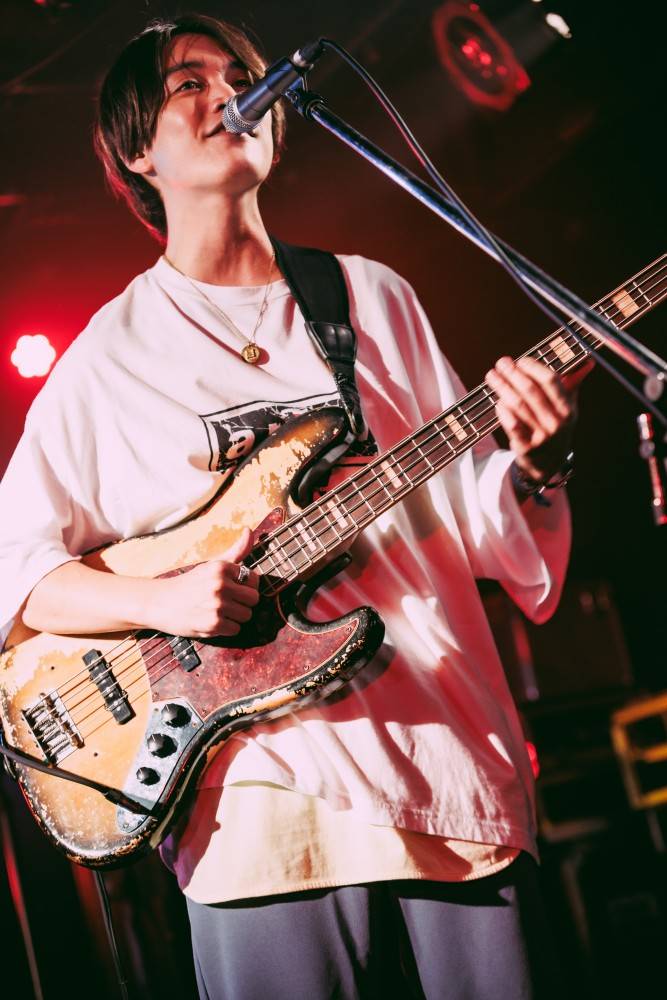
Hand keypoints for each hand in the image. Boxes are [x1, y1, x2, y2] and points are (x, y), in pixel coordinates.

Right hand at [146, 528, 259, 637]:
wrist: (160, 603)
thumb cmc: (190, 584)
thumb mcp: (211, 565)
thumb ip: (235, 551)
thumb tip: (250, 530)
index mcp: (221, 567)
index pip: (254, 580)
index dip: (245, 586)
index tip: (231, 588)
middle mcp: (220, 584)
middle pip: (254, 599)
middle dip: (243, 603)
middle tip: (226, 602)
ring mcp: (217, 605)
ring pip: (247, 615)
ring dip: (235, 617)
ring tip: (217, 611)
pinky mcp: (213, 624)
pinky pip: (236, 629)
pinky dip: (226, 629)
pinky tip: (212, 621)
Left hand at [485, 355, 592, 481]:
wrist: (549, 463)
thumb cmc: (555, 428)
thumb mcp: (567, 408)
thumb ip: (573, 384)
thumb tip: (588, 362)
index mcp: (567, 409)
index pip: (551, 381)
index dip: (533, 367)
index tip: (521, 361)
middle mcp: (556, 422)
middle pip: (531, 391)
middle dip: (513, 374)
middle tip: (501, 363)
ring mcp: (541, 436)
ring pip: (518, 406)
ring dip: (503, 387)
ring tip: (492, 376)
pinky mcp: (526, 448)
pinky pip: (512, 425)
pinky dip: (503, 411)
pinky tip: (497, 401)